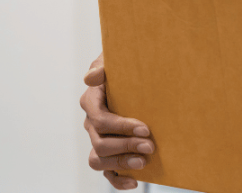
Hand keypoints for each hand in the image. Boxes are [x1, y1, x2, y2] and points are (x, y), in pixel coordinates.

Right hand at [80, 53, 154, 189]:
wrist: (136, 79)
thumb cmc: (124, 67)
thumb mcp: (114, 60)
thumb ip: (102, 67)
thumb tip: (91, 78)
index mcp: (92, 101)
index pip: (100, 119)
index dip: (121, 126)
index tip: (145, 127)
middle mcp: (91, 123)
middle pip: (101, 143)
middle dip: (126, 146)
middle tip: (150, 146)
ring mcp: (98, 139)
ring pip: (99, 159)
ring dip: (121, 163)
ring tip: (143, 162)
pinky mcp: (108, 152)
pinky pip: (106, 172)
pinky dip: (118, 180)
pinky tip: (135, 182)